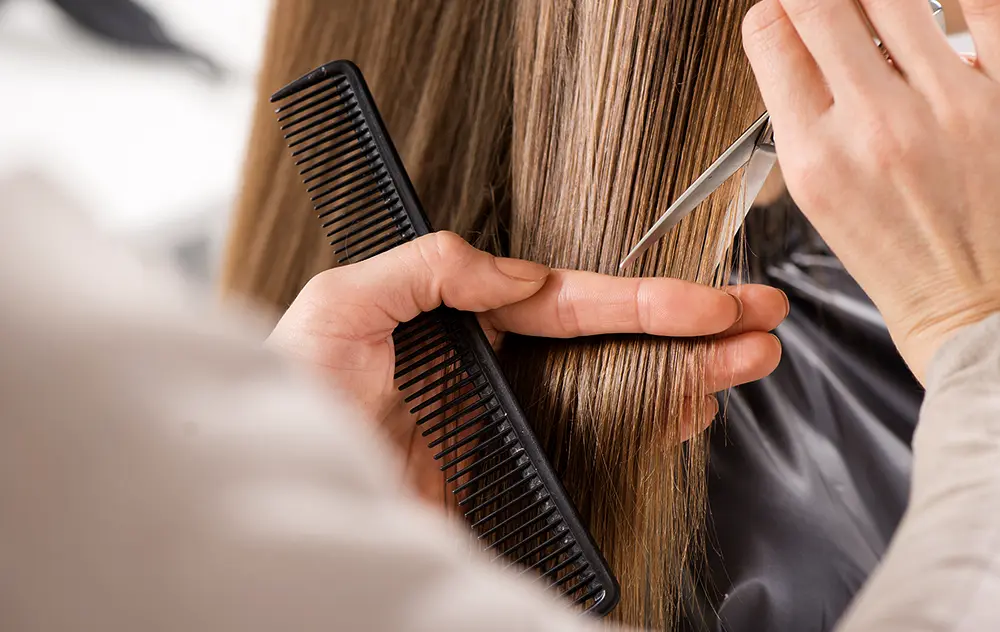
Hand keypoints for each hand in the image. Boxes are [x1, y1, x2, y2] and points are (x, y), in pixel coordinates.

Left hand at [267, 232, 786, 501]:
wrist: (277, 486)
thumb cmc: (291, 391)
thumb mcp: (342, 304)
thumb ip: (429, 268)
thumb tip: (519, 274)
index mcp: (463, 319)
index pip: (570, 302)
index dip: (643, 300)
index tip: (707, 301)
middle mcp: (496, 367)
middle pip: (611, 343)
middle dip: (690, 332)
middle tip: (760, 324)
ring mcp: (508, 420)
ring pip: (614, 389)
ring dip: (683, 374)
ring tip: (747, 364)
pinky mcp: (508, 473)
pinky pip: (590, 445)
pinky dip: (643, 427)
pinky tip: (686, 411)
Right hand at [743, 0, 999, 380]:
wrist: (973, 303)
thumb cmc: (897, 254)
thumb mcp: (818, 197)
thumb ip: (803, 117)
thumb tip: (802, 45)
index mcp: (816, 155)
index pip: (770, 35)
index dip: (772, 10)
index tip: (784, 11)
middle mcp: (875, 125)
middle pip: (820, 2)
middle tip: (824, 6)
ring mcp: (946, 106)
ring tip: (877, 14)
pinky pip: (980, 5)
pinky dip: (951, 0)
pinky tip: (936, 11)